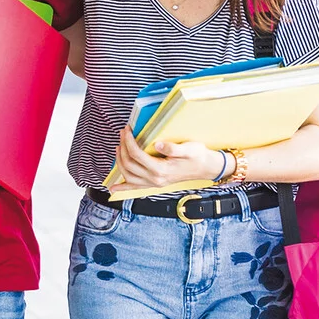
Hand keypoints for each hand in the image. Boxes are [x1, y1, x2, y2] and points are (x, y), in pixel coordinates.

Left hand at [106, 127, 223, 192]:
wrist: (205, 168)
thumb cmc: (198, 156)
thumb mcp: (189, 148)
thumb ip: (173, 148)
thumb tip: (158, 144)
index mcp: (161, 170)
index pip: (137, 154)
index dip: (129, 141)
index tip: (127, 130)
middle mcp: (155, 179)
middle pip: (129, 164)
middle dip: (122, 147)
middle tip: (123, 134)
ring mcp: (154, 183)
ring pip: (128, 175)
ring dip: (119, 161)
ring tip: (119, 147)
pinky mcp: (154, 184)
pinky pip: (134, 188)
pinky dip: (122, 188)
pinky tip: (113, 188)